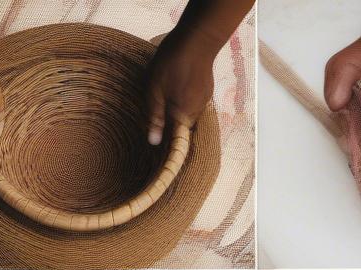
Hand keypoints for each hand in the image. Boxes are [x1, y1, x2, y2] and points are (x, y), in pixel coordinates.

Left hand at [145, 26, 220, 144]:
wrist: (198, 37)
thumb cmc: (172, 62)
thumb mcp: (155, 90)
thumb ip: (155, 116)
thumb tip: (153, 141)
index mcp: (183, 116)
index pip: (174, 139)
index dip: (164, 137)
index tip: (155, 134)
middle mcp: (197, 111)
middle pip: (180, 124)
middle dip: (169, 119)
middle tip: (157, 103)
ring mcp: (204, 99)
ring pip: (187, 111)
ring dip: (176, 106)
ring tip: (167, 89)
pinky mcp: (207, 88)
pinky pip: (193, 100)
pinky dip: (184, 96)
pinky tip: (178, 83)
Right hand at [324, 30, 360, 112]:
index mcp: (343, 68)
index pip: (336, 103)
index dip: (349, 113)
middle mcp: (332, 70)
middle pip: (332, 104)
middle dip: (348, 111)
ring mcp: (330, 72)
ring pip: (332, 101)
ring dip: (346, 106)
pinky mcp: (333, 75)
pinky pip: (334, 95)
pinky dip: (345, 100)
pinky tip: (357, 97)